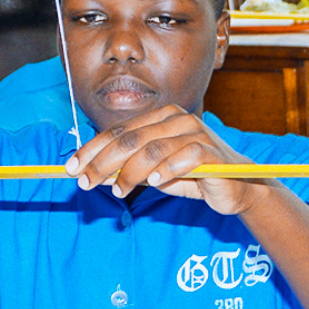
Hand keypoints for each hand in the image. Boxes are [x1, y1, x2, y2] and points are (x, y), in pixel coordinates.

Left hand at [64, 106, 270, 213]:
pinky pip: (184, 157)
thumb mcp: (153, 172)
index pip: (118, 131)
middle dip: (103, 161)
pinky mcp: (210, 150)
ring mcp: (195, 132)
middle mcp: (176, 119)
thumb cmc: (191, 176)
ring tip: (118, 191)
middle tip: (85, 182)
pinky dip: (166, 169)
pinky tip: (153, 182)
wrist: (236, 186)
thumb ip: (127, 168)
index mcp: (160, 117)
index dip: (92, 150)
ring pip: (152, 149)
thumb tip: (91, 173)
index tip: (71, 168)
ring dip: (130, 172)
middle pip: (130, 139)